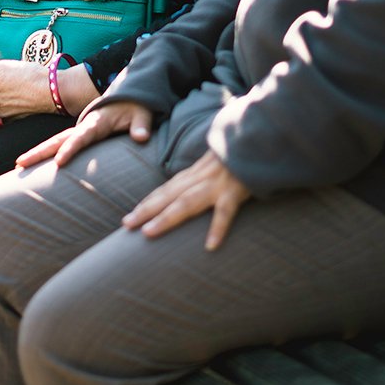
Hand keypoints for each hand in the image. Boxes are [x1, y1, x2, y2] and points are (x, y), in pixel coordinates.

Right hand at [16, 101, 153, 168]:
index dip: (70, 149)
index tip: (59, 162)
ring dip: (38, 153)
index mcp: (97, 122)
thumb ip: (141, 125)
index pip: (81, 137)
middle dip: (39, 152)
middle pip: (58, 140)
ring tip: (18, 165)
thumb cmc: (136, 105)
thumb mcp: (142, 113)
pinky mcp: (81, 137)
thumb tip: (141, 137)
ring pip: (55, 143)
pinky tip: (35, 166)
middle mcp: (84, 127)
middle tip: (20, 163)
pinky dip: (47, 154)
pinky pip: (61, 146)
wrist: (130, 95)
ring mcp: (80, 132)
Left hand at [122, 151, 249, 248]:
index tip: (129, 216)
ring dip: (166, 217)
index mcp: (195, 174)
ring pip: (186, 202)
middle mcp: (200, 178)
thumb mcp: (216, 166)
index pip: (166, 189)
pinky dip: (217, 228)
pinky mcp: (236, 191)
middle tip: (125, 225)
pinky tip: (210, 246)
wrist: (258, 138)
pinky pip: (225, 211)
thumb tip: (190, 193)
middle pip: (167, 195)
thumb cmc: (239, 156)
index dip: (147, 202)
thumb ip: (203, 178)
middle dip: (145, 210)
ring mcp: (216, 184)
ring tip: (148, 233)